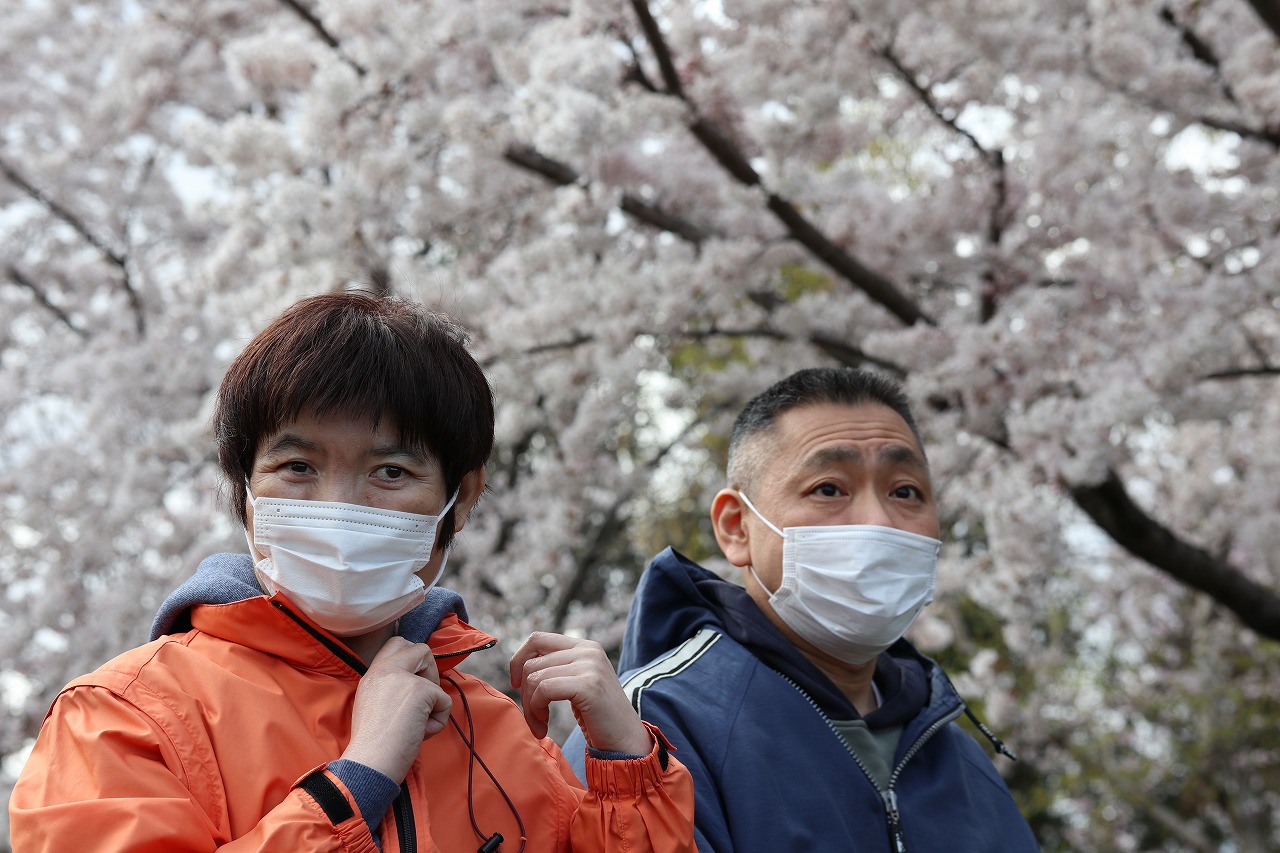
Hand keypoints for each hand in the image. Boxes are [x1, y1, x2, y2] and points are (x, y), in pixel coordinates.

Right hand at [341, 637, 451, 781]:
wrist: (369, 764)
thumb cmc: (373, 745)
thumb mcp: (374, 705)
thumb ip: (392, 688)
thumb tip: (422, 686)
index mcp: (373, 673)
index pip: (397, 644)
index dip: (413, 661)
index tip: (413, 685)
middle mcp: (386, 669)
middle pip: (420, 649)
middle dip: (429, 671)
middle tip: (421, 699)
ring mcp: (403, 677)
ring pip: (436, 678)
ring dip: (433, 703)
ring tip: (415, 724)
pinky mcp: (421, 690)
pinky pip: (445, 701)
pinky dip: (437, 721)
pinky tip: (419, 733)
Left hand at [509, 632, 652, 755]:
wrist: (626, 741)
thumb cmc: (598, 718)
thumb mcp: (578, 683)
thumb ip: (557, 668)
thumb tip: (519, 666)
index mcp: (585, 646)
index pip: (538, 638)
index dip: (518, 660)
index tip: (516, 685)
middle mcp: (588, 650)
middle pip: (532, 662)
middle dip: (524, 693)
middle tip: (533, 718)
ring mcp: (590, 665)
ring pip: (535, 677)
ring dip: (530, 707)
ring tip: (539, 725)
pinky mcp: (588, 684)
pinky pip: (544, 690)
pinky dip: (536, 710)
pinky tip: (543, 726)